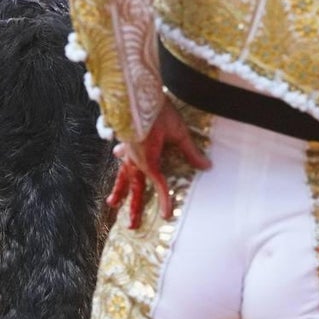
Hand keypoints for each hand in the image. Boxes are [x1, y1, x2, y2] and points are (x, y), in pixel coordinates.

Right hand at [106, 100, 210, 227]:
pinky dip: (120, 164)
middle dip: (134, 208)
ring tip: (112, 204)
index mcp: (148, 161)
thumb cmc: (157, 112)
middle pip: (135, 188)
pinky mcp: (126, 141)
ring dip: (119, 191)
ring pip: (123, 176)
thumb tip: (206, 166)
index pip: (159, 186)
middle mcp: (135, 160)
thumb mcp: (178, 132)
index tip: (166, 216)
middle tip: (131, 226)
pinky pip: (122, 158)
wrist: (135, 92)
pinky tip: (118, 158)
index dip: (164, 202)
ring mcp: (127, 151)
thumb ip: (191, 151)